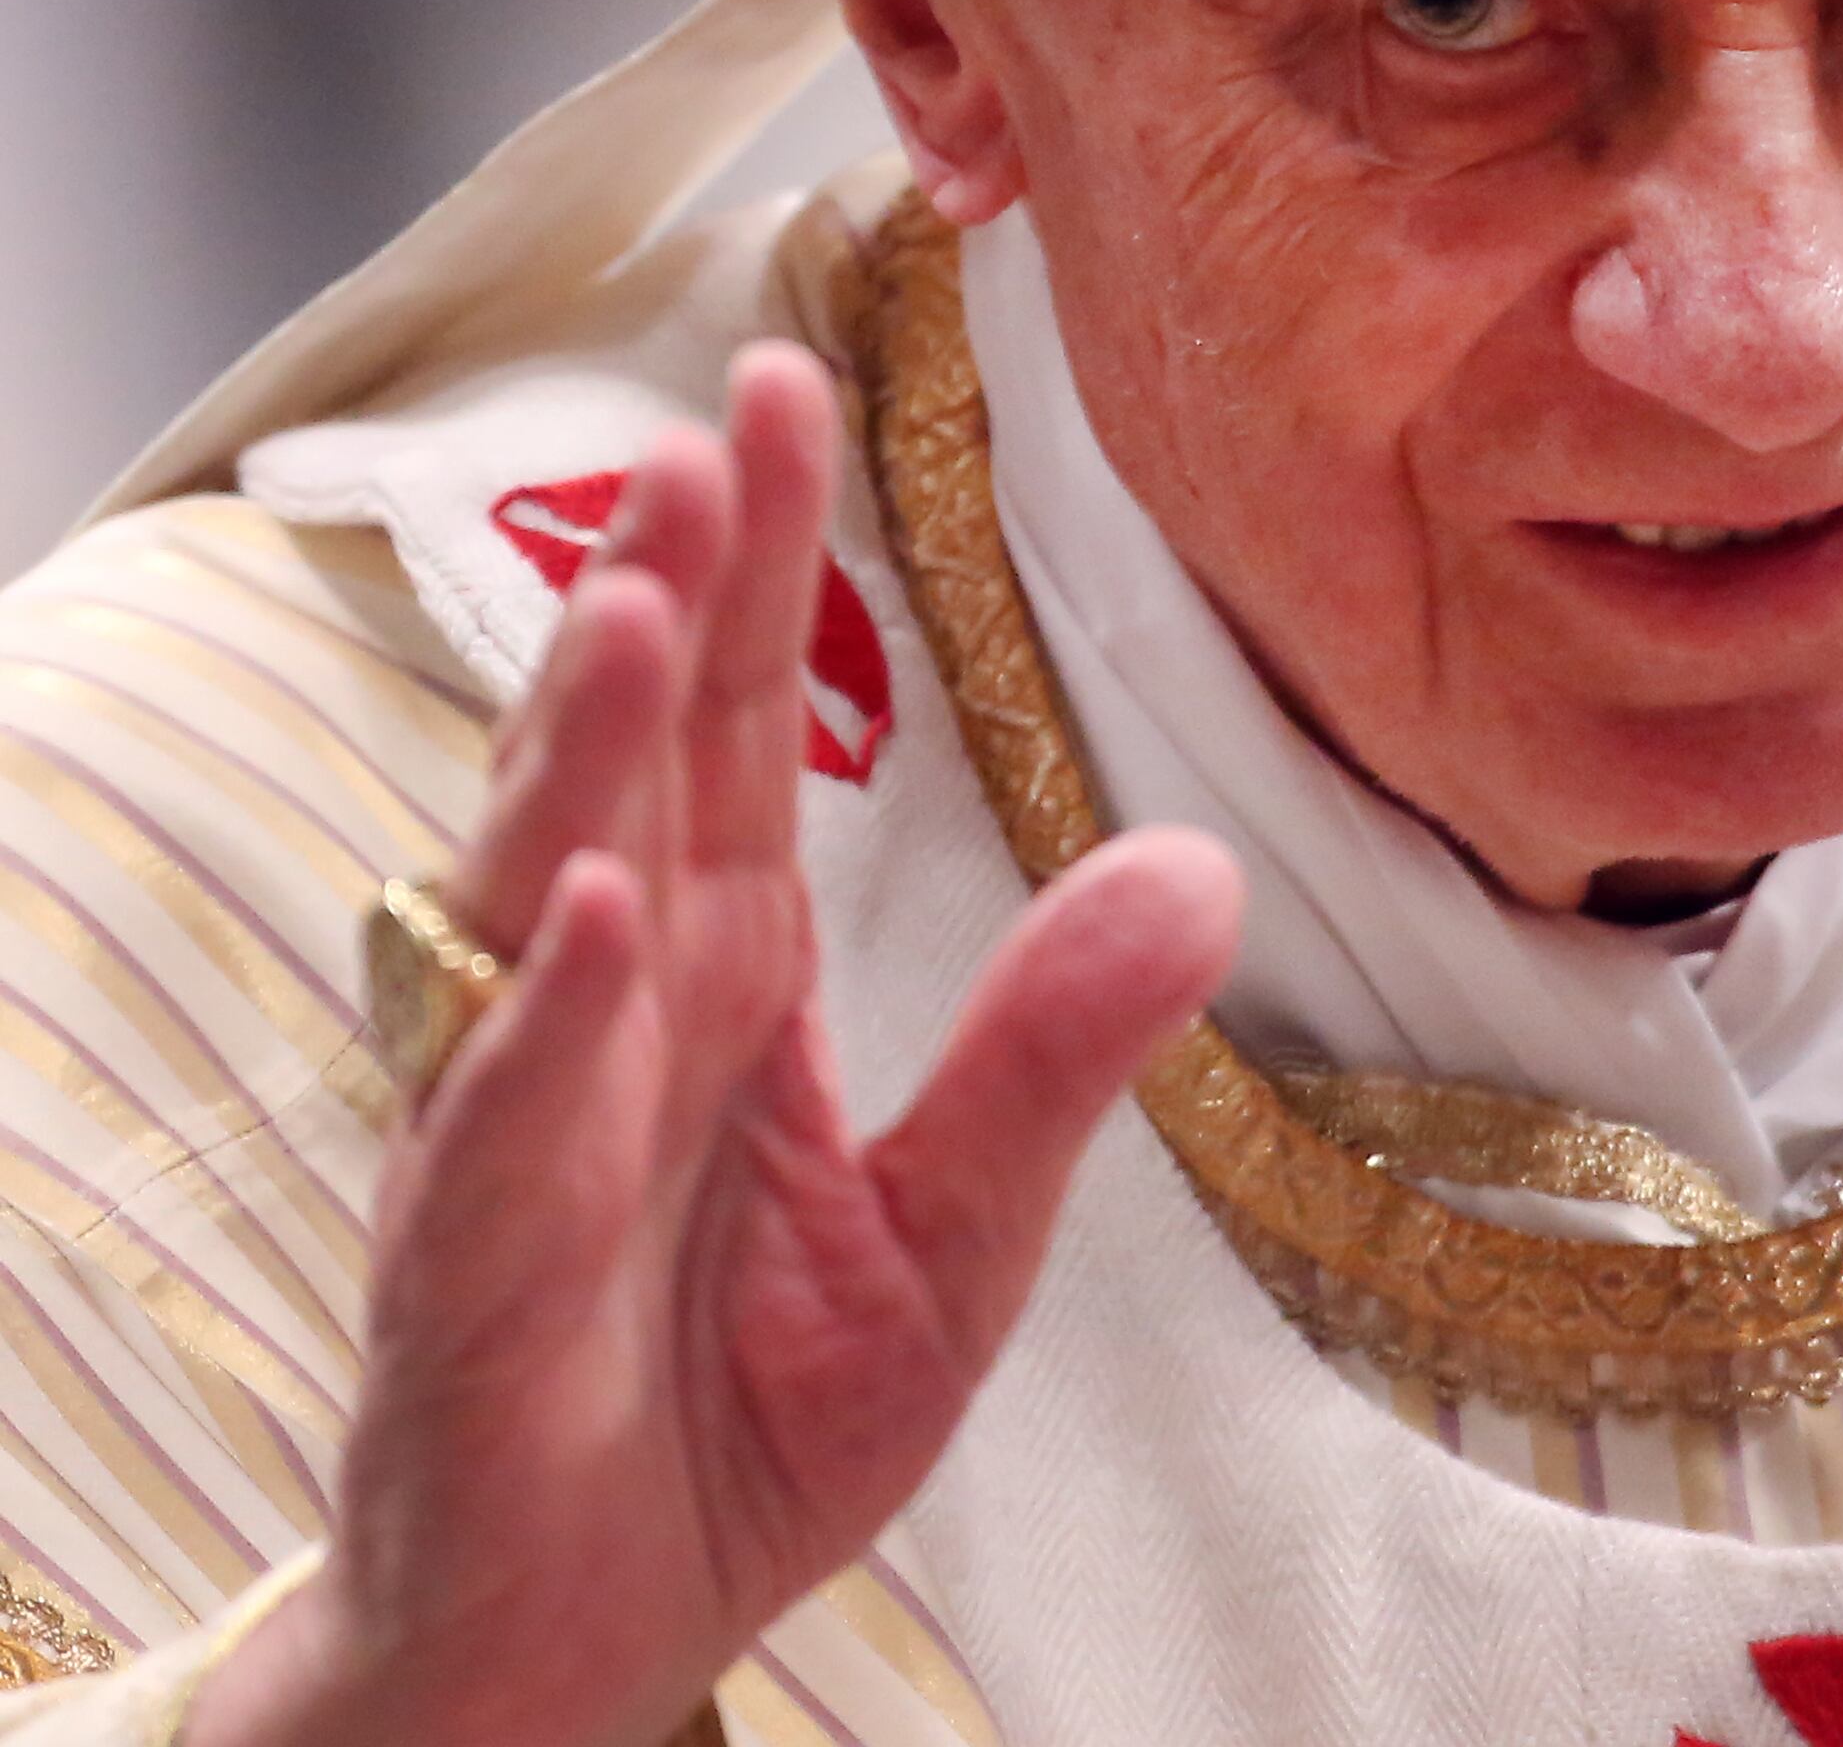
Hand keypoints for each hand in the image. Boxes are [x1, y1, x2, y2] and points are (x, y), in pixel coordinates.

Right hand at [187, 345, 1240, 1746]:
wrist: (592, 1643)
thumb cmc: (740, 1420)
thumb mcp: (957, 1235)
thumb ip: (1053, 1055)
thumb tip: (1204, 870)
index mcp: (723, 986)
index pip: (742, 737)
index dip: (760, 567)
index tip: (783, 388)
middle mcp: (608, 1024)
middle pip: (634, 773)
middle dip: (665, 597)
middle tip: (710, 427)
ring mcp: (520, 1141)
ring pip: (540, 905)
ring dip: (589, 753)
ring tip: (650, 602)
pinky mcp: (472, 1289)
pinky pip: (507, 1138)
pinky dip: (551, 1028)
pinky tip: (599, 911)